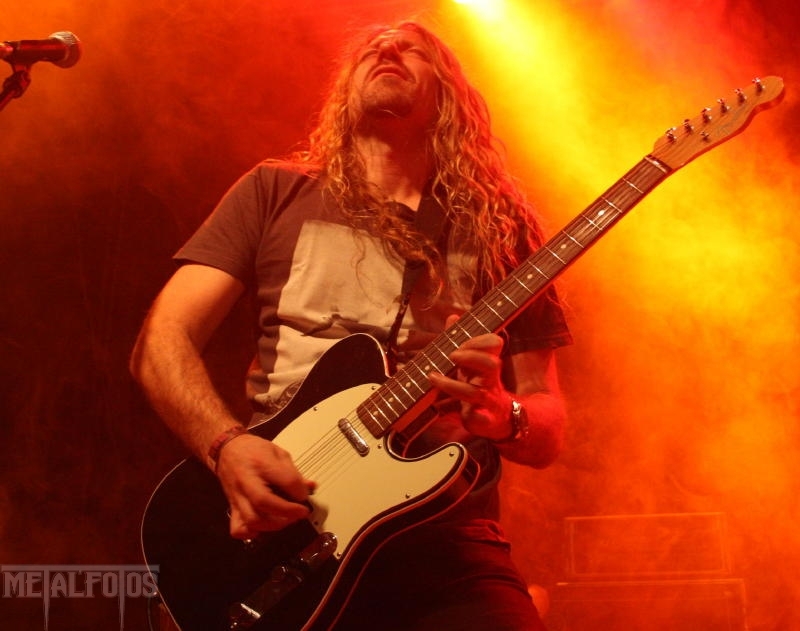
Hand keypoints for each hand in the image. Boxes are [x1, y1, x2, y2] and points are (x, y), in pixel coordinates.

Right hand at [215, 434, 314, 538]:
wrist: (227, 449)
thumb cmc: (253, 449)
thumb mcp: (278, 452)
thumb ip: (293, 472)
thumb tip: (309, 488)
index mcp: (261, 462)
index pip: (285, 480)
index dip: (300, 491)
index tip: (305, 495)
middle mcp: (247, 480)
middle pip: (264, 502)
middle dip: (287, 512)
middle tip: (300, 512)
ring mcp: (237, 496)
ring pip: (252, 519)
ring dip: (274, 524)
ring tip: (286, 519)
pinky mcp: (232, 507)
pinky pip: (238, 528)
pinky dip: (252, 533)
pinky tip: (264, 527)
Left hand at [427, 317, 513, 440]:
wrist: (499, 418)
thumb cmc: (480, 385)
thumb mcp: (470, 363)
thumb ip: (461, 340)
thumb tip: (453, 316)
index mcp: (487, 363)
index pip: (494, 344)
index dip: (479, 340)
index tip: (458, 343)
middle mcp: (491, 379)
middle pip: (491, 365)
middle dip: (472, 357)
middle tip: (452, 355)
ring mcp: (488, 400)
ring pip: (476, 392)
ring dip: (452, 385)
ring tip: (432, 378)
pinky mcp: (484, 420)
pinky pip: (480, 419)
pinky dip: (471, 416)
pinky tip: (451, 412)